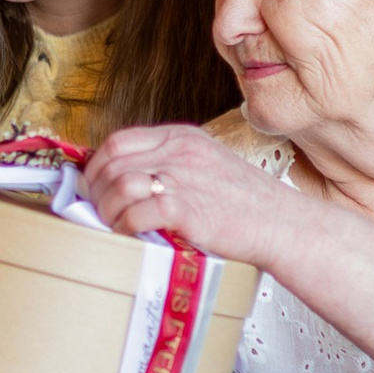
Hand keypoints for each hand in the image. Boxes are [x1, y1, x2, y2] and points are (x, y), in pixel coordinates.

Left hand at [83, 124, 288, 271]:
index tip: (91, 185)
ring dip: (107, 210)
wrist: (282, 224)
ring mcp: (184, 178)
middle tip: (96, 212)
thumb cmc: (243, 202)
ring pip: (119, 185)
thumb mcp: (204, 164)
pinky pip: (138, 213)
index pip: (118, 140)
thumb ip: (167, 164)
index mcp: (181, 137)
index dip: (95, 165)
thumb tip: (120, 180)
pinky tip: (129, 235)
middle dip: (95, 190)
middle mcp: (179, 152)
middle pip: (112, 163)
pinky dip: (125, 227)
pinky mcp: (189, 210)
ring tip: (112, 225)